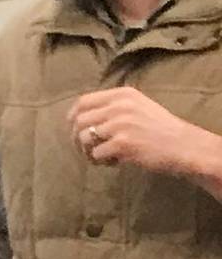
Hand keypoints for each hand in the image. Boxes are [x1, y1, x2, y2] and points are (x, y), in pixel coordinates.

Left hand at [72, 86, 219, 183]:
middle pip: (80, 120)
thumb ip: (114, 107)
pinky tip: (114, 163)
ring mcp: (120, 124)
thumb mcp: (139, 107)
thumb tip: (81, 117)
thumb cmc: (161, 130)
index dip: (73, 117)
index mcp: (123, 94)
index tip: (73, 129)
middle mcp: (120, 106)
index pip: (83, 101)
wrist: (184, 146)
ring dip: (88, 152)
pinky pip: (96, 154)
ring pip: (84, 138)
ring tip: (103, 158)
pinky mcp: (122, 144)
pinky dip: (101, 161)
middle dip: (76, 138)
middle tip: (85, 150)